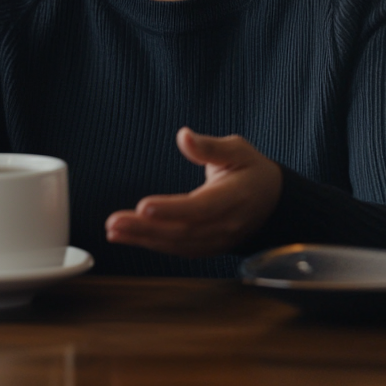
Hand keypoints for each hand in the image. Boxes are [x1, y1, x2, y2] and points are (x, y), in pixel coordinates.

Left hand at [105, 127, 281, 256]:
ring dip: (142, 239)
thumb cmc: (251, 170)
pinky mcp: (207, 246)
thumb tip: (183, 136)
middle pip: (183, 231)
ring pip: (177, 244)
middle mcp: (226, 225)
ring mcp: (217, 240)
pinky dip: (150, 244)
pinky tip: (125, 236)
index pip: (201, 208)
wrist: (272, 201)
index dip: (172, 210)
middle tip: (113, 222)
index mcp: (236, 198)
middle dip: (146, 229)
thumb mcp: (238, 149)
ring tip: (113, 230)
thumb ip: (210, 146)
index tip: (143, 206)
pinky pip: (177, 249)